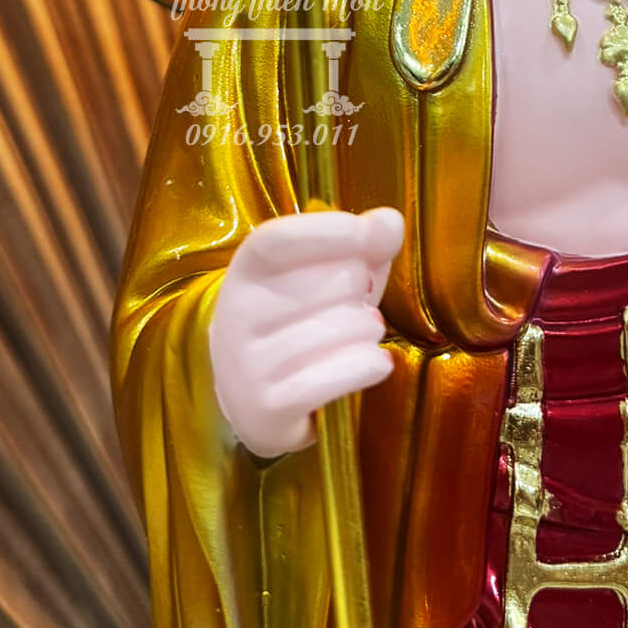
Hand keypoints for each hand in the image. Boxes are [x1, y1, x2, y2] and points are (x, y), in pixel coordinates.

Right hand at [207, 206, 403, 458]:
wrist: (254, 397)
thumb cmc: (301, 320)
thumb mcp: (328, 273)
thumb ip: (362, 244)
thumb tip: (389, 222)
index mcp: (248, 268)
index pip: (279, 239)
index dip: (328, 231)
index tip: (366, 231)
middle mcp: (238, 312)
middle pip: (334, 282)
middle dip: (363, 292)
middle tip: (351, 305)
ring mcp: (248, 363)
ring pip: (346, 329)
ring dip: (369, 332)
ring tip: (357, 336)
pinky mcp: (268, 405)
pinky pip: (342, 373)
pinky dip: (371, 365)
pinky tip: (373, 362)